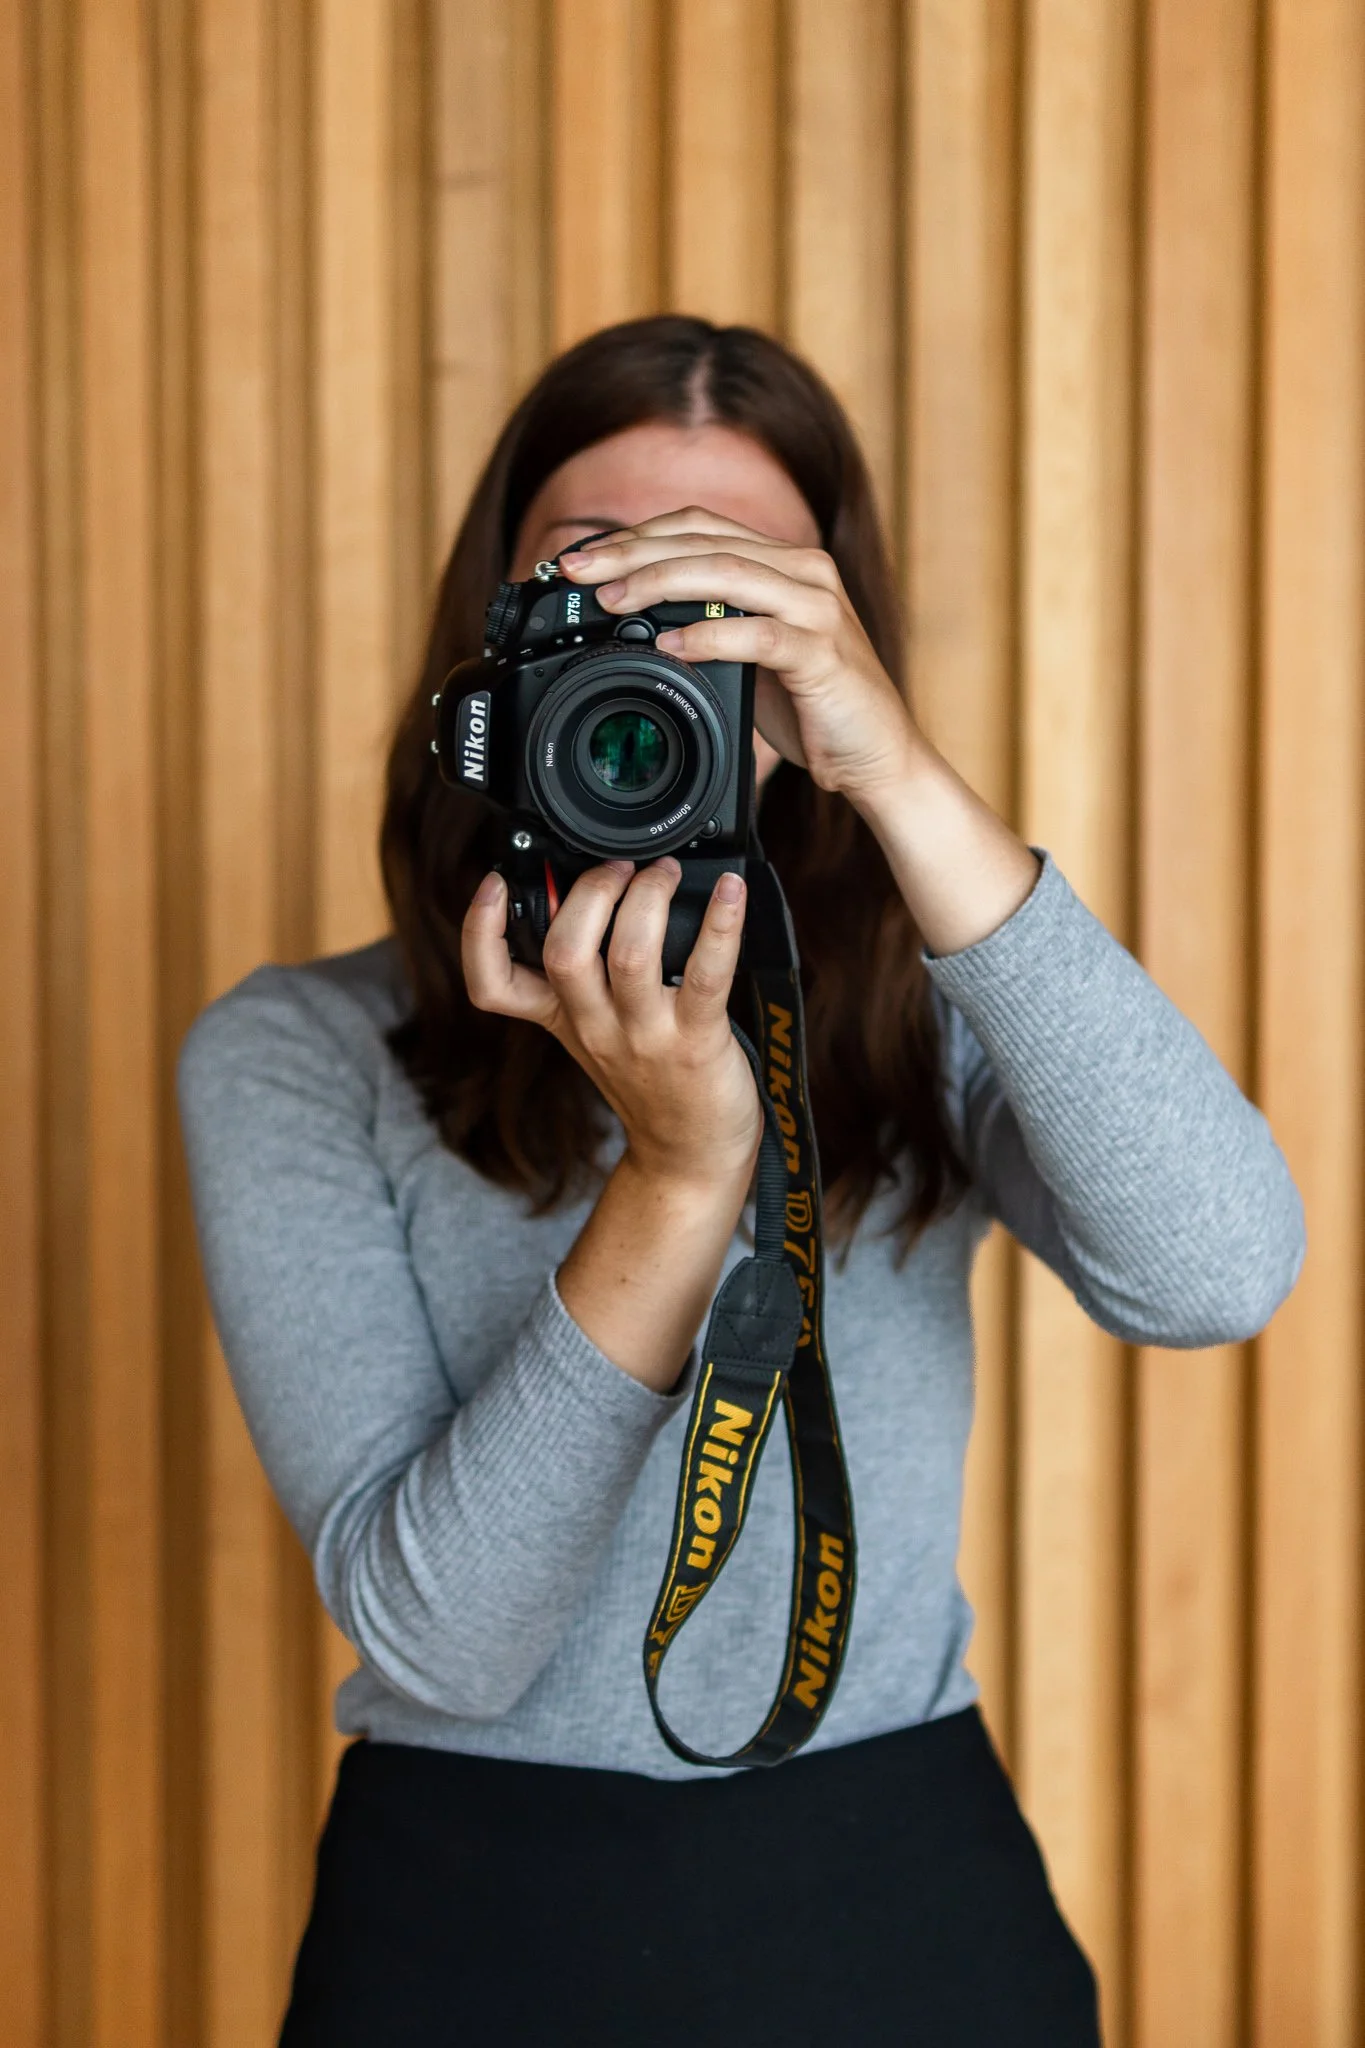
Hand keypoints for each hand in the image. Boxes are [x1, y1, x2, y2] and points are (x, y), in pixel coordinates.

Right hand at [462, 856, 762, 1189]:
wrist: (690, 1155)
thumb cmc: (652, 1082)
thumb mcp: (596, 1034)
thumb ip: (585, 978)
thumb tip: (596, 895)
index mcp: (562, 1018)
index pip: (492, 984)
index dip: (478, 931)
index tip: (491, 881)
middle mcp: (595, 1027)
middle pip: (564, 951)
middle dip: (590, 891)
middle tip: (620, 866)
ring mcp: (645, 1035)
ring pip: (628, 954)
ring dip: (647, 897)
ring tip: (665, 872)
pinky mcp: (697, 1041)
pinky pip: (706, 974)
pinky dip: (721, 924)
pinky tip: (731, 892)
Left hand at [558, 508, 920, 812]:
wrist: (878, 757)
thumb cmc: (814, 708)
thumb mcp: (754, 655)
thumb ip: (713, 623)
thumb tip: (638, 616)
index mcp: (786, 563)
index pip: (701, 526)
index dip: (639, 534)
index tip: (586, 557)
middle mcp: (805, 572)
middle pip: (705, 541)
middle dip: (633, 553)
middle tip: (581, 572)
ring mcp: (818, 608)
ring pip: (727, 573)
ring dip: (660, 584)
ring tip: (614, 603)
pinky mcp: (823, 653)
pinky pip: (757, 634)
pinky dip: (707, 637)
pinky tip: (670, 645)